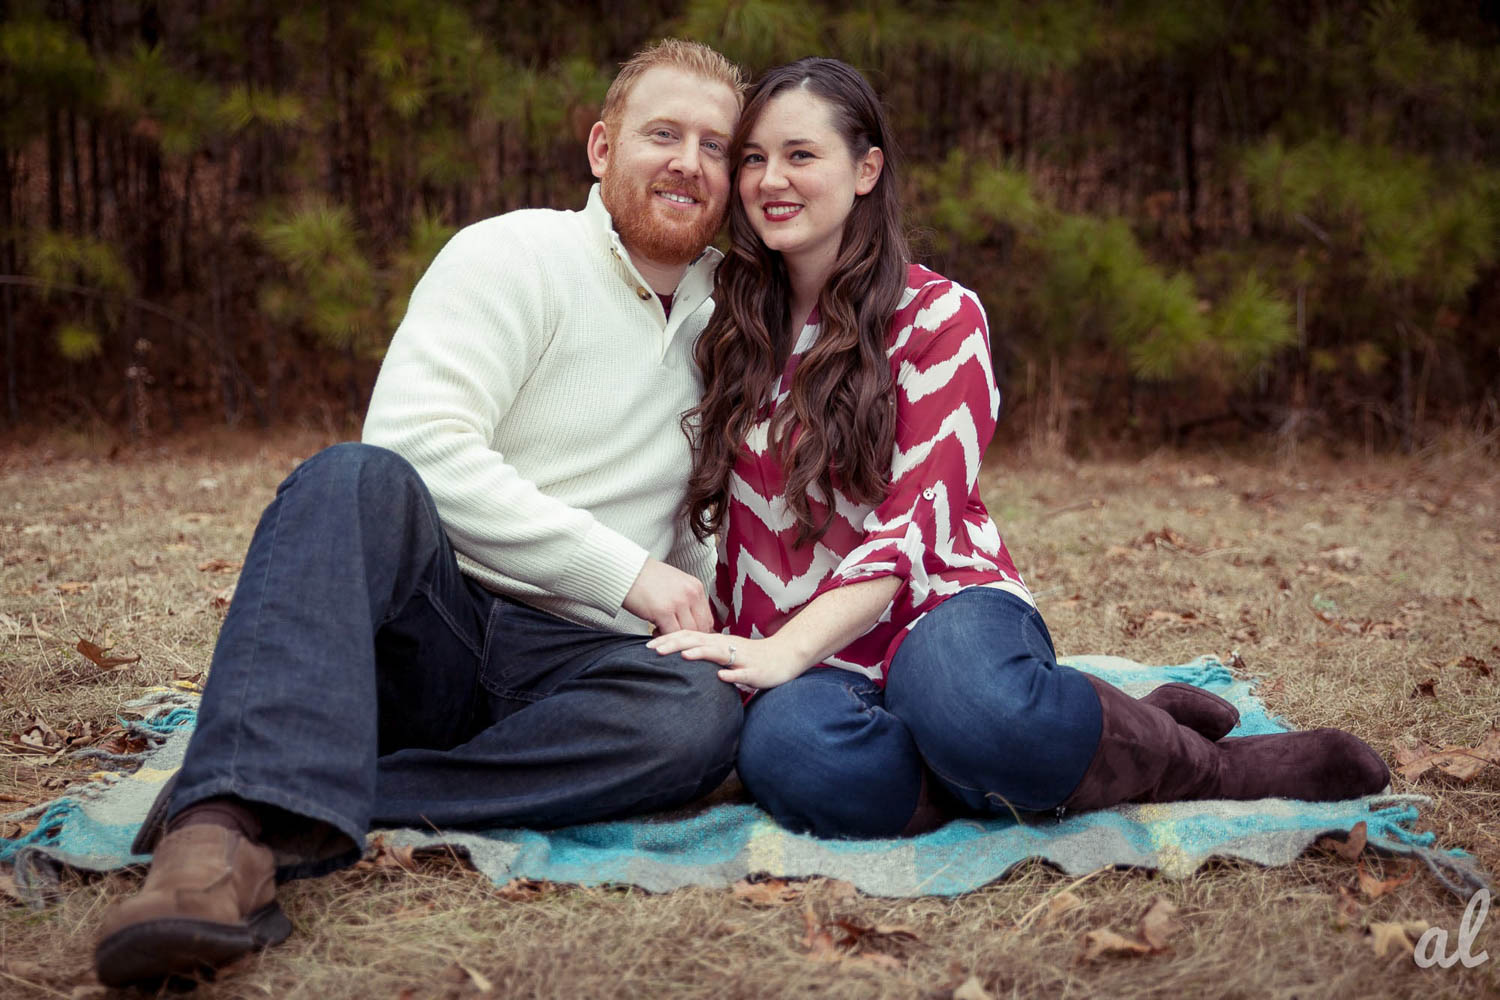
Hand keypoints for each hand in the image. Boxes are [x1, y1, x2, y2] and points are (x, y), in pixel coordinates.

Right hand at [622, 558, 711, 634]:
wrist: (628, 570)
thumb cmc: (648, 578)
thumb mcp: (676, 584)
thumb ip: (687, 599)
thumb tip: (692, 620)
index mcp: (696, 587)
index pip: (707, 619)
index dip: (698, 631)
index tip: (687, 635)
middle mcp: (690, 594)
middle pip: (700, 628)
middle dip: (688, 637)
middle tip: (675, 637)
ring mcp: (678, 602)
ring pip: (687, 632)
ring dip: (675, 637)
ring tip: (663, 633)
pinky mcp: (663, 611)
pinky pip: (671, 633)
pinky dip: (664, 638)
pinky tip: (655, 631)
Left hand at [645, 631, 808, 689]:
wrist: (785, 656)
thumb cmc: (752, 657)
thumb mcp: (724, 653)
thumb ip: (704, 653)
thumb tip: (678, 655)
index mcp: (717, 642)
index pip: (689, 636)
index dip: (668, 639)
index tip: (647, 645)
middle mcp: (727, 646)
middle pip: (698, 641)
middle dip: (675, 644)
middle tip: (653, 649)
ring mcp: (741, 658)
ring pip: (719, 653)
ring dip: (701, 653)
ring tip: (683, 656)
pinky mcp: (756, 671)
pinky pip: (743, 673)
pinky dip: (732, 674)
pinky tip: (721, 677)